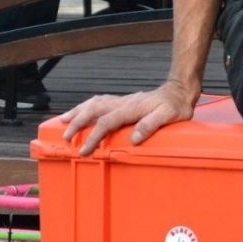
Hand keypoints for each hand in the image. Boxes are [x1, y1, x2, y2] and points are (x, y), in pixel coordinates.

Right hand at [61, 80, 196, 155]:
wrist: (179, 91)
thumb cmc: (176, 105)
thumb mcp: (169, 116)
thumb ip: (150, 125)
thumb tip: (132, 138)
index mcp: (131, 108)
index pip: (106, 122)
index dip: (93, 136)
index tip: (84, 150)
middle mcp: (123, 102)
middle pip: (94, 109)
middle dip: (77, 122)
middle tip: (65, 136)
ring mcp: (122, 100)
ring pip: (94, 103)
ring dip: (78, 111)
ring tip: (63, 120)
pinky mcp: (124, 101)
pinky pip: (100, 101)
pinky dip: (87, 106)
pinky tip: (82, 110)